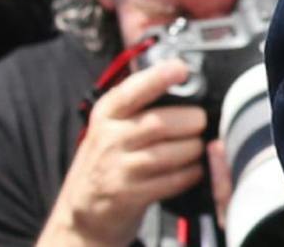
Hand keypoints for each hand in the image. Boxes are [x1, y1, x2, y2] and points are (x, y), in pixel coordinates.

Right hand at [46, 61, 206, 245]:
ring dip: (192, 149)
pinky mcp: (130, 196)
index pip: (132, 90)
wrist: (83, 214)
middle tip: (200, 122)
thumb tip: (181, 87)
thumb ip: (136, 109)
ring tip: (197, 147)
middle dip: (190, 121)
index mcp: (106, 115)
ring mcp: (118, 169)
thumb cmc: (104, 164)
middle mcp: (109, 139)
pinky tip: (193, 170)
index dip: (158, 77)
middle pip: (159, 123)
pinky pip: (171, 181)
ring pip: (168, 153)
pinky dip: (189, 174)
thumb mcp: (108, 129)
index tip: (180, 69)